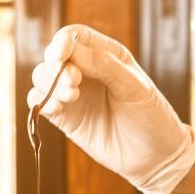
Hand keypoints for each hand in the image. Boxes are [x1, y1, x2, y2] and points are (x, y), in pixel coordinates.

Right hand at [27, 24, 194, 193]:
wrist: (154, 156)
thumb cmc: (150, 116)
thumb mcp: (133, 86)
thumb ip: (104, 65)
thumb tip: (71, 51)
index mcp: (106, 54)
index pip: (75, 36)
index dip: (63, 41)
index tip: (61, 55)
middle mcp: (86, 71)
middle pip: (54, 55)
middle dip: (57, 66)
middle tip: (74, 83)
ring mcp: (73, 95)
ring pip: (42, 77)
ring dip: (48, 83)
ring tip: (71, 96)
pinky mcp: (66, 118)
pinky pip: (40, 103)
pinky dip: (41, 101)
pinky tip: (57, 108)